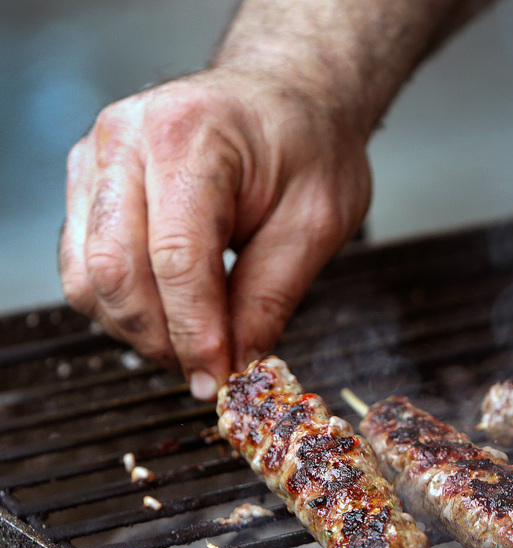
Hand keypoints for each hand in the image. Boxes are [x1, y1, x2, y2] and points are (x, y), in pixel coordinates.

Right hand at [59, 68, 371, 399]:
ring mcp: (96, 158)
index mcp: (190, 136)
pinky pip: (82, 265)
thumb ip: (273, 293)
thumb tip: (238, 361)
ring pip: (86, 275)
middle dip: (162, 338)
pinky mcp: (87, 183)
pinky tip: (169, 318)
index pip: (176, 256)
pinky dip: (121, 307)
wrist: (284, 95)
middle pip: (114, 269)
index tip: (219, 375)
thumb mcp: (318, 221)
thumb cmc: (307, 144)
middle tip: (209, 372)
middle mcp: (125, 140)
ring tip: (193, 347)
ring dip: (137, 329)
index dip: (195, 330)